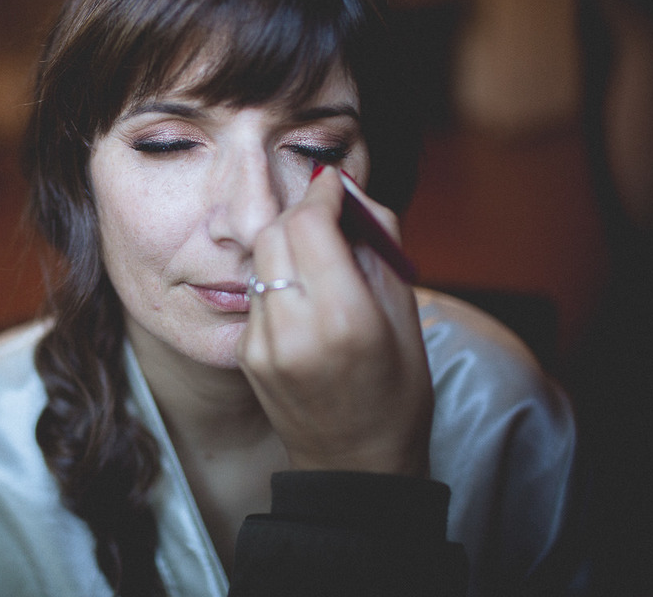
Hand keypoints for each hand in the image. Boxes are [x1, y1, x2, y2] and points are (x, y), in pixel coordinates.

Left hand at [236, 166, 432, 476]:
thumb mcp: (406, 311)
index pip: (309, 224)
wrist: (355, 463)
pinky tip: (304, 298)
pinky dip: (279, 278)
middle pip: (276, 232)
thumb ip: (377, 241)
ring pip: (261, 258)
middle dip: (302, 214)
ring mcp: (263, 343)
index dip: (322, 195)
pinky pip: (256, 291)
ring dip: (288, 244)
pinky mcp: (246, 353)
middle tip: (330, 219)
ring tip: (321, 262)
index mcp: (344, 318)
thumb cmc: (397, 389)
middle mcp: (294, 328)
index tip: (336, 188)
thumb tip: (350, 190)